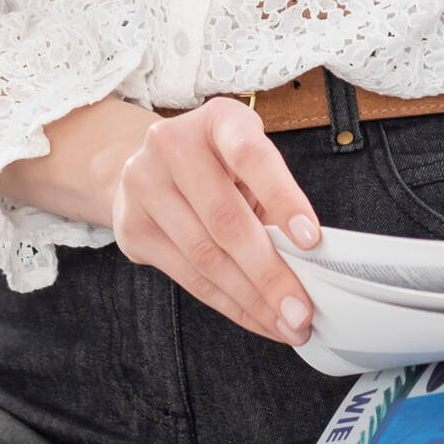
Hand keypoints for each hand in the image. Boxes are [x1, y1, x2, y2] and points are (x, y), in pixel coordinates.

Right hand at [0, 95, 322, 345]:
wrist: (147, 166)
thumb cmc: (218, 165)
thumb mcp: (247, 161)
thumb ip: (272, 198)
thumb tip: (310, 261)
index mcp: (217, 119)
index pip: (251, 156)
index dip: (283, 198)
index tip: (312, 240)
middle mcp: (172, 144)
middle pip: (225, 219)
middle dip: (269, 273)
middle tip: (302, 311)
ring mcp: (144, 185)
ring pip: (204, 257)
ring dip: (251, 299)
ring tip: (286, 324)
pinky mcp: (131, 228)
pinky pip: (186, 277)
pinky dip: (228, 303)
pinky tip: (255, 318)